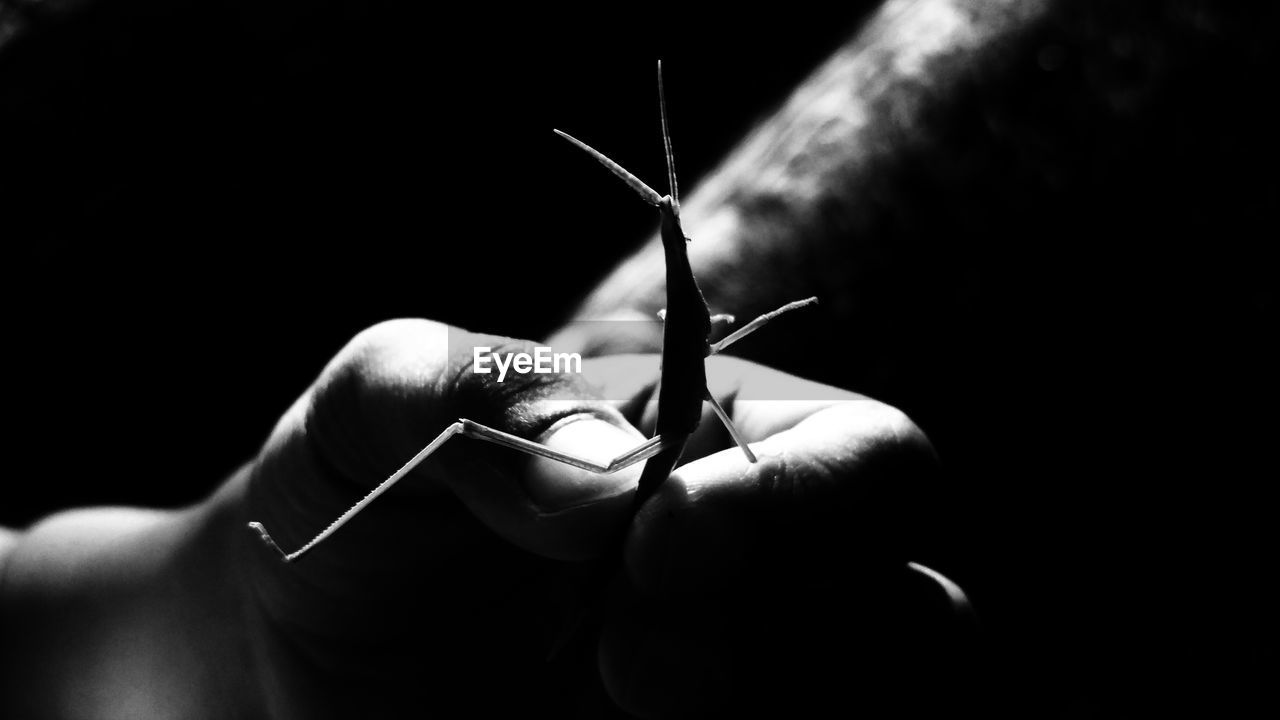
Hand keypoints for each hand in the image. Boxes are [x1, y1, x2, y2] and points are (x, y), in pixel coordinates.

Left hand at [0, 318, 970, 717]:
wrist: (302, 664)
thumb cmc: (362, 504)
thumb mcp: (372, 412)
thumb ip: (477, 389)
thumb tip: (608, 474)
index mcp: (727, 451)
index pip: (870, 462)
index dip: (794, 503)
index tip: (654, 544)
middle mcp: (776, 582)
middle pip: (922, 617)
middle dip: (788, 636)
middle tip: (623, 660)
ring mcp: (757, 698)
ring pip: (899, 718)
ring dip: (784, 718)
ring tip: (619, 704)